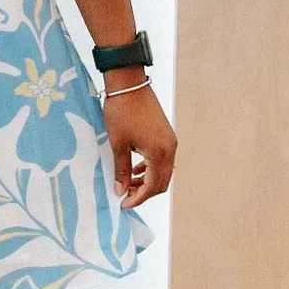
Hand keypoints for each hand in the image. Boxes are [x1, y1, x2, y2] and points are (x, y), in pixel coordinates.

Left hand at [100, 82, 175, 207]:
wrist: (129, 83)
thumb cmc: (121, 111)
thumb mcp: (118, 143)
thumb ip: (122, 170)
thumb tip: (121, 191)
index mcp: (159, 153)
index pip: (153, 186)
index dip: (138, 198)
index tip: (123, 205)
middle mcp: (170, 148)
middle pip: (162, 182)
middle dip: (144, 192)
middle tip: (125, 196)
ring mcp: (170, 141)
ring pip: (163, 171)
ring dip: (147, 180)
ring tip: (128, 183)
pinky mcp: (166, 134)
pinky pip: (162, 159)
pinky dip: (150, 168)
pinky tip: (136, 168)